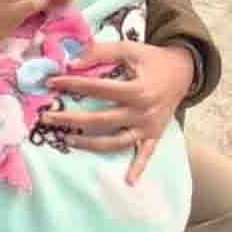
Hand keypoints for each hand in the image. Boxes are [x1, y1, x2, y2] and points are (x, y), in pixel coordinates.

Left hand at [42, 41, 194, 183]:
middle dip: (71, 119)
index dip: (72, 84)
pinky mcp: (154, 135)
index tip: (51, 82)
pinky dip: (138, 168)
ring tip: (68, 139)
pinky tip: (128, 181)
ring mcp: (148, 126)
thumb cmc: (153, 59)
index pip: (98, 89)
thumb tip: (71, 62)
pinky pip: (145, 154)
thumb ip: (101, 52)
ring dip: (91, 144)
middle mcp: (142, 111)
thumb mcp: (129, 49)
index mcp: (137, 89)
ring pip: (116, 142)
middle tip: (47, 118)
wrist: (184, 70)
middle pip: (101, 120)